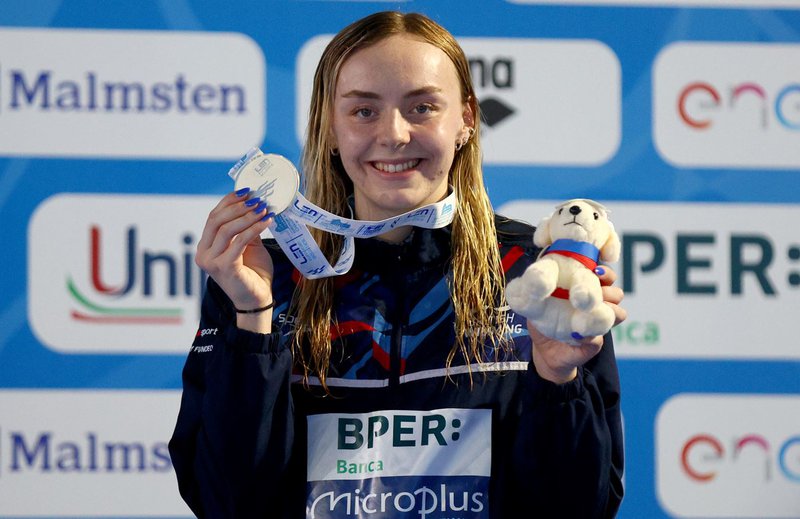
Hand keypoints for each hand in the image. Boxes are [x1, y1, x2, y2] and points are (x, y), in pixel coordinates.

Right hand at [195, 190, 275, 330]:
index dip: (228, 201)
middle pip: (216, 220)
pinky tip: (267, 222)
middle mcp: (204, 253)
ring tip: (264, 209)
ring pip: (226, 229)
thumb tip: (254, 203)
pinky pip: (239, 242)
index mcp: (205, 246)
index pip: (213, 217)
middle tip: (257, 199)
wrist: (257, 299)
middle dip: (238, 207)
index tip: (246, 191)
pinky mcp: (225, 268)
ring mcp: (212, 262)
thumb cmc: (253, 272)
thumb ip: (245, 228)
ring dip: (247, 216)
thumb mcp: (249, 245)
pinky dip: (254, 229)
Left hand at [528, 265, 625, 383]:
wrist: (544, 351)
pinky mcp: (594, 343)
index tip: (596, 270)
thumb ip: (540, 289)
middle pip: (617, 293)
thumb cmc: (543, 321)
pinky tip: (576, 334)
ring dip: (609, 311)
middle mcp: (597, 306)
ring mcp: (598, 325)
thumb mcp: (536, 303)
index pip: (605, 276)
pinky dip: (590, 335)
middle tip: (596, 291)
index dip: (606, 272)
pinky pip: (599, 338)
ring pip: (619, 314)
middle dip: (609, 290)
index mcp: (585, 291)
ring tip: (589, 310)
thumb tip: (540, 277)